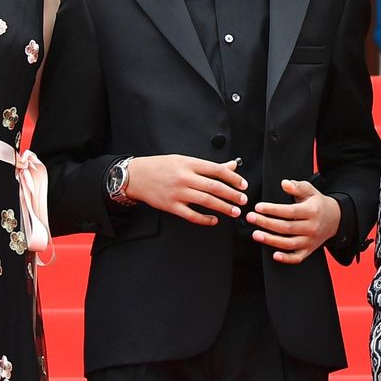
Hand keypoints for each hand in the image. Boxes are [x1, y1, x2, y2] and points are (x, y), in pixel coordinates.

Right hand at [123, 154, 246, 225]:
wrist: (136, 176)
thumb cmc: (161, 166)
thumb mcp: (185, 160)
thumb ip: (208, 166)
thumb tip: (231, 166)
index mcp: (190, 164)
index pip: (217, 170)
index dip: (233, 178)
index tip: (243, 185)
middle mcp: (185, 178)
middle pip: (214, 187)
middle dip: (232, 195)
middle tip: (243, 200)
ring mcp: (177, 193)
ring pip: (205, 201)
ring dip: (223, 207)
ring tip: (234, 211)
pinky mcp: (170, 206)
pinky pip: (191, 215)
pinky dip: (204, 219)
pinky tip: (214, 220)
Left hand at [246, 178, 341, 263]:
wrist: (335, 219)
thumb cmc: (318, 204)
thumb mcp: (310, 191)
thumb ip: (297, 186)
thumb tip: (284, 183)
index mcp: (312, 211)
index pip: (290, 211)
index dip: (273, 210)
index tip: (258, 207)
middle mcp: (312, 227)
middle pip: (286, 227)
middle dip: (266, 223)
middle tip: (250, 218)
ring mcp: (310, 240)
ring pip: (289, 243)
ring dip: (271, 240)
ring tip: (256, 234)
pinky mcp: (309, 250)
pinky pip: (297, 257)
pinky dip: (286, 258)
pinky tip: (274, 255)